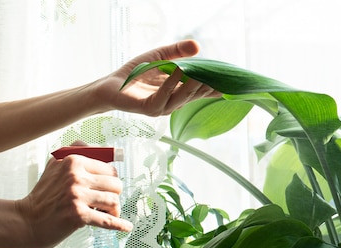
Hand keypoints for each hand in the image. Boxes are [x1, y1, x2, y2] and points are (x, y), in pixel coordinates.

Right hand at [15, 153, 132, 247]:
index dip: (110, 181)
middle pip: (115, 184)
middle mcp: (75, 176)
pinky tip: (126, 227)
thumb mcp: (55, 166)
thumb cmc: (43, 195)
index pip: (109, 169)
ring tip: (104, 213)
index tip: (104, 189)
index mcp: (73, 161)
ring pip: (113, 200)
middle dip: (113, 195)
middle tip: (104, 202)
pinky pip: (107, 220)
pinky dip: (119, 224)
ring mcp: (77, 196)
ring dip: (113, 210)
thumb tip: (97, 146)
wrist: (26, 220)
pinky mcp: (78, 215)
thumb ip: (75, 152)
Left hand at [95, 39, 220, 115]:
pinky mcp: (149, 108)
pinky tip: (178, 71)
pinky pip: (163, 96)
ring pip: (182, 97)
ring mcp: (162, 108)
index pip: (201, 91)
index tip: (230, 81)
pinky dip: (171, 83)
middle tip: (220, 76)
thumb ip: (177, 52)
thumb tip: (197, 46)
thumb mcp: (160, 57)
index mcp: (178, 93)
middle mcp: (173, 103)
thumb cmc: (135, 73)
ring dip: (193, 85)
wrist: (111, 86)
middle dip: (208, 85)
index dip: (215, 86)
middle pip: (195, 94)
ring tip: (203, 74)